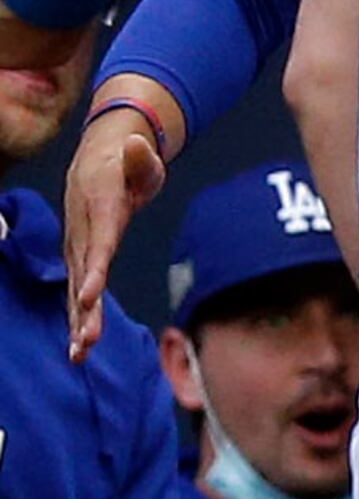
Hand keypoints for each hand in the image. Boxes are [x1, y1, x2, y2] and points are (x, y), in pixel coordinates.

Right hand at [65, 99, 169, 360]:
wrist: (96, 161)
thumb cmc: (128, 162)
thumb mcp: (140, 156)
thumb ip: (141, 157)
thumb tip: (138, 144)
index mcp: (99, 208)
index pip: (98, 241)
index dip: (94, 269)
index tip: (88, 296)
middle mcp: (83, 232)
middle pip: (84, 275)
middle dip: (84, 310)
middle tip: (86, 342)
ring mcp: (78, 246)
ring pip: (77, 288)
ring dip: (78, 322)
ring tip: (80, 354)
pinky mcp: (80, 258)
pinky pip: (79, 290)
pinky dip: (78, 317)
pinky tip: (79, 347)